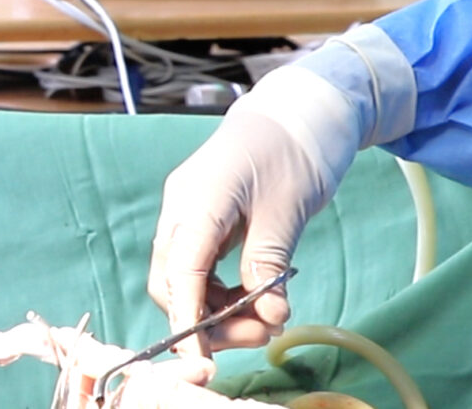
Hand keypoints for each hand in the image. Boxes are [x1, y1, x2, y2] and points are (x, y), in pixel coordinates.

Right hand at [149, 67, 361, 362]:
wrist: (299, 112)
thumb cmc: (295, 151)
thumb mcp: (288, 210)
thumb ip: (269, 263)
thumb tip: (268, 315)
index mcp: (198, 201)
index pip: (181, 272)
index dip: (188, 318)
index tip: (201, 360)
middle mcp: (182, 209)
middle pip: (172, 280)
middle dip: (207, 317)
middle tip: (259, 333)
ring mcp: (187, 212)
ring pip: (182, 277)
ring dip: (216, 307)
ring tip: (264, 319)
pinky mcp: (200, 218)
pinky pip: (197, 265)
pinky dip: (220, 289)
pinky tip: (254, 297)